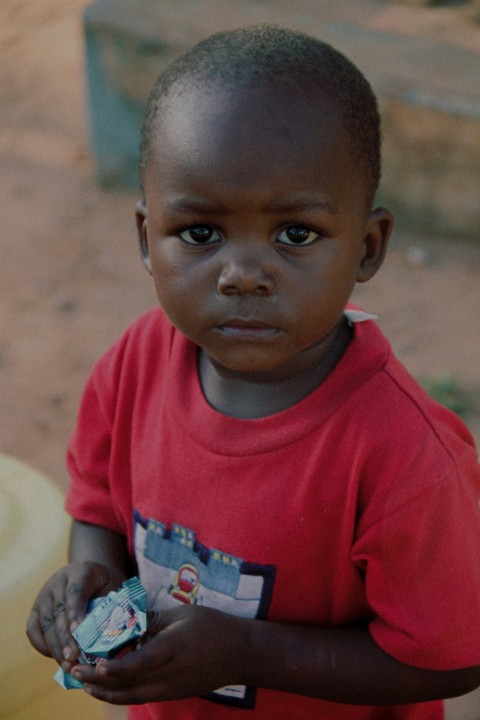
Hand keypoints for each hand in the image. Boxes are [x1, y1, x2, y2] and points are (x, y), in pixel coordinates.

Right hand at [26, 561, 125, 672]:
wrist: (90, 575)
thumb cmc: (107, 586)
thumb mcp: (116, 587)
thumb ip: (116, 606)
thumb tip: (121, 635)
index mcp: (81, 572)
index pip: (75, 592)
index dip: (75, 612)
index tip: (78, 632)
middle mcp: (59, 581)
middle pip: (59, 611)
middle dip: (65, 637)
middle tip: (73, 658)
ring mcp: (45, 594)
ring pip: (46, 623)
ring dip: (55, 646)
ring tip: (66, 664)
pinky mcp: (36, 608)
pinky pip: (33, 629)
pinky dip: (42, 645)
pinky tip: (55, 657)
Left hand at [71, 604, 249, 704]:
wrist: (240, 654)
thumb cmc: (213, 627)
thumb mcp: (182, 614)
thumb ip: (152, 619)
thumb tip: (123, 620)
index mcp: (173, 650)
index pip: (139, 664)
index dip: (115, 667)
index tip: (94, 663)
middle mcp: (169, 675)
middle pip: (127, 686)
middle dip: (97, 681)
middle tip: (74, 670)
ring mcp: (170, 689)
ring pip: (130, 696)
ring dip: (104, 691)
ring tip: (83, 680)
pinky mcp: (171, 694)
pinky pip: (140, 696)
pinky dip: (119, 691)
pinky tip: (107, 683)